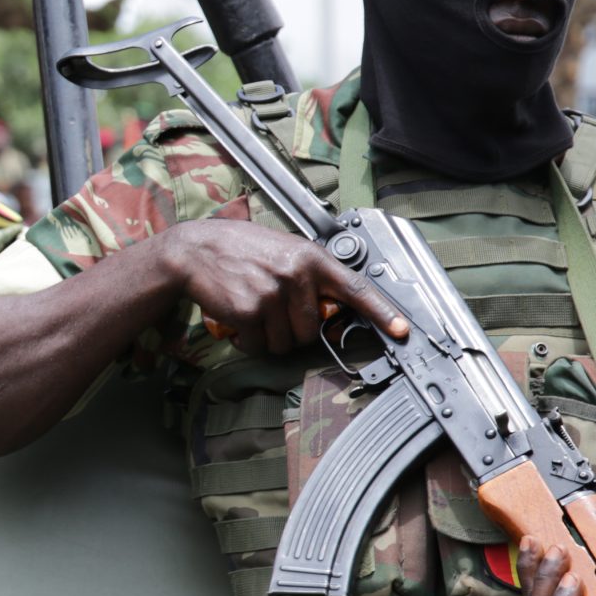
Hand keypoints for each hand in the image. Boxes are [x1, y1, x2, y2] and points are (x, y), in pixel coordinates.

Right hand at [153, 219, 408, 354]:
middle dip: (292, 329)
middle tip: (271, 310)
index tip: (402, 330)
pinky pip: (260, 345)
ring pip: (286, 342)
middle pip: (312, 329)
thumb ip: (309, 274)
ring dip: (269, 337)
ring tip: (253, 311)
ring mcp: (273, 293)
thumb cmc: (238, 250)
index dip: (381, 311)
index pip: (354, 287)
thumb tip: (332, 306)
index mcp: (309, 256)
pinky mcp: (251, 310)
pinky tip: (238, 320)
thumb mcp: (282, 249)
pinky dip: (248, 341)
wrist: (194, 250)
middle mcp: (296, 274)